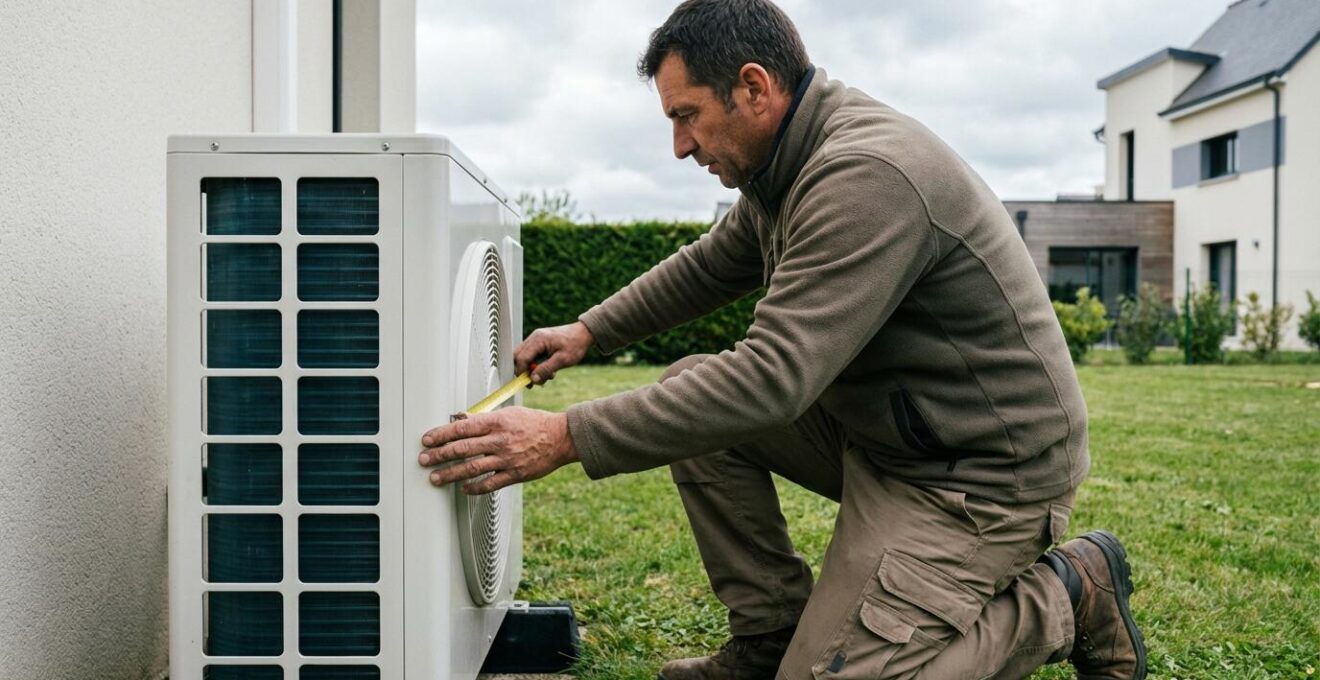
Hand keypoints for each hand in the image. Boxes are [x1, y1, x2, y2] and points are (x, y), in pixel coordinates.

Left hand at [418, 407, 578, 493]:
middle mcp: (499, 440)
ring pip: (472, 468)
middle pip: (462, 449)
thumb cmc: (534, 423)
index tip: (427, 440)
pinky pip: (490, 484)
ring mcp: (507, 459)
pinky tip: (463, 489)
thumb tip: (461, 419)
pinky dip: (474, 488)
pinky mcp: (515, 474)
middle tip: (423, 460)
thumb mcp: (508, 413)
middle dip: (438, 455)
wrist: (560, 438)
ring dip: (450, 474)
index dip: (441, 434)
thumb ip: (484, 418)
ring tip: (435, 478)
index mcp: (496, 422)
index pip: (461, 428)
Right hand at [514, 321, 593, 384]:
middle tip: (534, 383)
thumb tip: (533, 379)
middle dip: (524, 371)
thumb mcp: (563, 360)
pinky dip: (536, 365)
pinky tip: (549, 371)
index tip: (528, 384)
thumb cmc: (575, 344)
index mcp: (538, 340)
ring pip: (524, 357)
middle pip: (518, 356)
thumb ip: (546, 369)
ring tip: (548, 376)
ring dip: (531, 369)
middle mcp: (534, 338)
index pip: (521, 358)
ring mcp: (536, 339)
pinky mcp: (539, 343)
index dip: (521, 372)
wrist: (584, 333)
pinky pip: (531, 355)